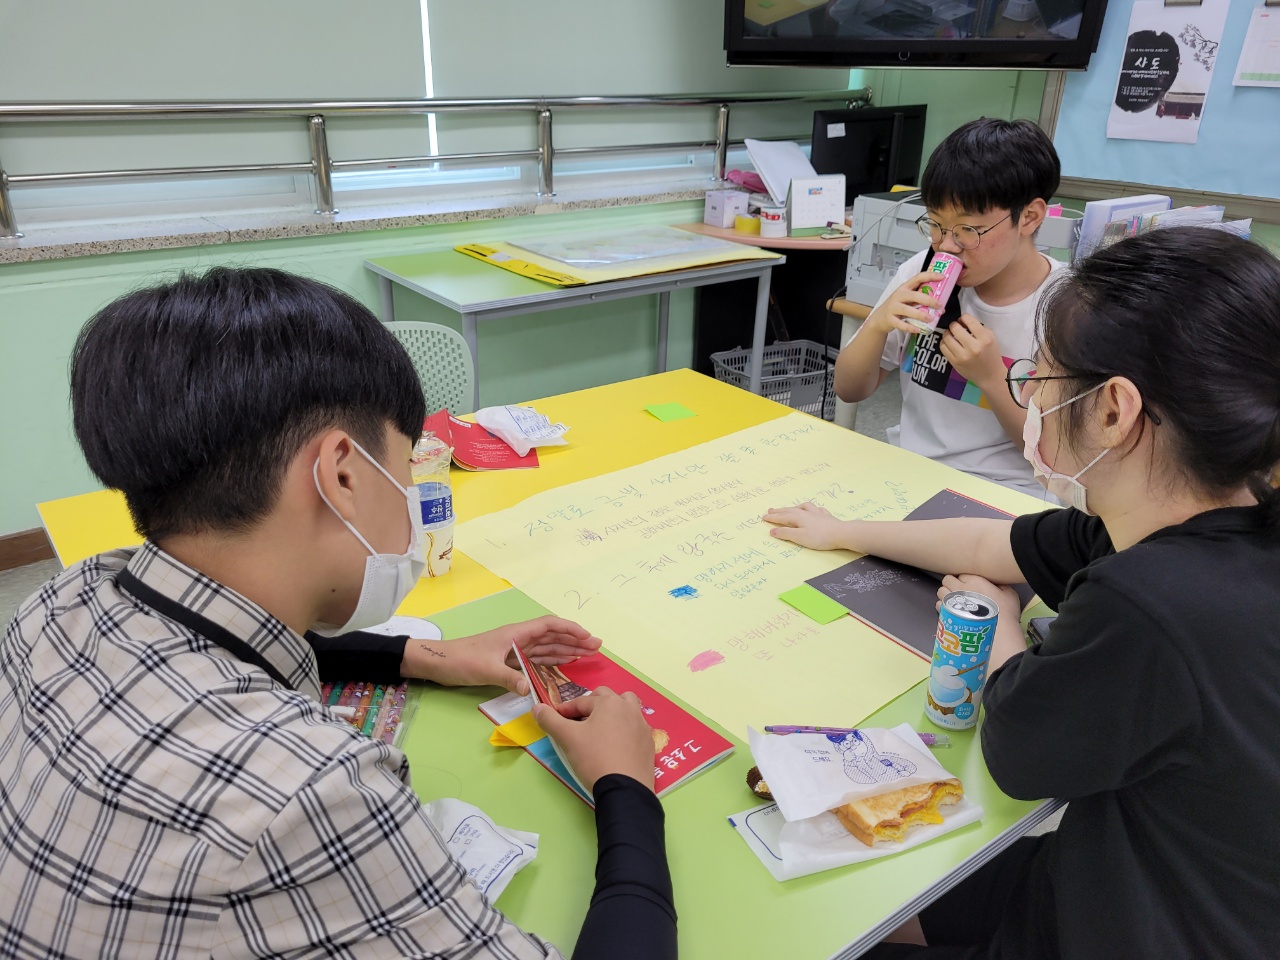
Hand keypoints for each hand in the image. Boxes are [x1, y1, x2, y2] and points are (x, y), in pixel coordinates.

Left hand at [400, 615, 601, 693]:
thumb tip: (531, 689)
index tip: (587, 637)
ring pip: (547, 647)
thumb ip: (510, 678)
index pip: (548, 625)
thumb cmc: (461, 660)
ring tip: (587, 654)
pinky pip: (537, 658)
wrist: (439, 663)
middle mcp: (518, 639)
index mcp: (515, 634)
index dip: (570, 629)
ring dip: (567, 649)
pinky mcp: (509, 661)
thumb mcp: (485, 669)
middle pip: (552, 636)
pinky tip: (564, 664)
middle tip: (597, 647)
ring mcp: (514, 650)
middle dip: (575, 640)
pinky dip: (553, 660)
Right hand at [533, 686, 655, 793]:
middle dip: (591, 706)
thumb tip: (537, 708)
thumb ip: (550, 720)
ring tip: (600, 728)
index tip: (555, 720)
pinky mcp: (649, 743)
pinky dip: (624, 730)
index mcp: (609, 702)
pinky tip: (615, 745)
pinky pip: (634, 728)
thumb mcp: (567, 739)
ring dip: (612, 713)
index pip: (581, 702)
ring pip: (626, 708)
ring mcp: (642, 725)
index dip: (565, 710)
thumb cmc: (594, 758)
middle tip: (578, 722)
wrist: (625, 789)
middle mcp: (628, 708)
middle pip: (607, 698)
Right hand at [763, 502, 848, 550]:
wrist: (841, 534)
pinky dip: (812, 509)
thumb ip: (786, 534)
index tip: (763, 517)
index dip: (772, 517)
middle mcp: (807, 513)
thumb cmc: (820, 537)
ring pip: (803, 507)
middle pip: (790, 510)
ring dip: (795, 507)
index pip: (782, 517)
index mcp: (798, 517)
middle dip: (780, 511)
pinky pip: (817, 510)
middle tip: (771, 510)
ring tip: (791, 508)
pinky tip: (814, 511)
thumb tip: (772, 531)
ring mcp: (817, 514)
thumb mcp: (800, 537)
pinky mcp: (826, 517)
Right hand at [865, 271, 939, 337]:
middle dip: (928, 300)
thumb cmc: (898, 307)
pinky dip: (910, 327)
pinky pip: (901, 324)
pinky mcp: (890, 319)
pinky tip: (919, 330)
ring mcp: (893, 307)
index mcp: (905, 288)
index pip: (918, 278)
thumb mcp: (907, 300)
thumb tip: (940, 307)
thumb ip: (920, 300)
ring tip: (931, 319)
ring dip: (920, 315)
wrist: (879, 318)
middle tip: (939, 305)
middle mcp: (898, 295)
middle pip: (914, 295)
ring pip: (907, 310)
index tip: (942, 277)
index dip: (930, 276)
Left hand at [936, 574, 1021, 623]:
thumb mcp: (1009, 594)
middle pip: (947, 579)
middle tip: (960, 593)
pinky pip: (938, 604)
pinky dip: (943, 607)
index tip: (970, 587)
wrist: (996, 632)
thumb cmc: (1005, 612)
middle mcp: (959, 587)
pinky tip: (951, 612)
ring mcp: (951, 600)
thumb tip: (996, 584)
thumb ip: (1001, 586)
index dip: (965, 580)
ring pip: (940, 591)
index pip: (962, 574)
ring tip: (954, 603)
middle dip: (952, 584)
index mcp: (974, 580)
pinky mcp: (945, 612)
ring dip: (946, 595)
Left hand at [938, 315, 1004, 387]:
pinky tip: (948, 343)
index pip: (969, 320)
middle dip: (954, 325)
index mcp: (985, 339)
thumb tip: (961, 320)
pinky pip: (943, 348)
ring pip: (947, 338)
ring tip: (950, 334)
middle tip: (955, 327)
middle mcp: (973, 347)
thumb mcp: (990, 337)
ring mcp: (962, 356)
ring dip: (947, 333)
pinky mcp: (954, 362)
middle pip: (955, 328)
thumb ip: (977, 327)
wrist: (990, 375)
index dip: (964, 317)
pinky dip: (944, 342)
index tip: (963, 320)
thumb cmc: (990, 354)